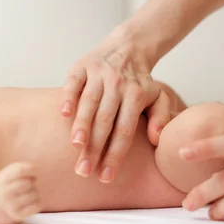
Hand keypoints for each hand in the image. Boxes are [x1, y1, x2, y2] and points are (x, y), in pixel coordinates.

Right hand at [0, 162, 40, 221]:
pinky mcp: (18, 215)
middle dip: (31, 182)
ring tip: (27, 194)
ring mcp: (10, 205)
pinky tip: (30, 202)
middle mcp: (4, 193)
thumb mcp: (12, 171)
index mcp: (3, 179)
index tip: (33, 171)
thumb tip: (35, 176)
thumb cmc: (11, 183)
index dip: (31, 169)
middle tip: (26, 185)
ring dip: (34, 192)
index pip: (20, 171)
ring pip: (34, 194)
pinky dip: (38, 203)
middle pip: (28, 183)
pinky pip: (37, 206)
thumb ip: (24, 168)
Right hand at [61, 25, 171, 182]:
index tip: (105, 177)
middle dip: (94, 148)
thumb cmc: (140, 81)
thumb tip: (156, 139)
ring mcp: (98, 74)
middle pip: (105, 121)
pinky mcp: (81, 66)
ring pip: (89, 102)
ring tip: (76, 146)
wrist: (127, 46)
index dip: (115, 155)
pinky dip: (68, 96)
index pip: (124, 131)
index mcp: (136, 95)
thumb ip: (160, 117)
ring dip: (81, 124)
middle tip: (84, 171)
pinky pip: (73, 82)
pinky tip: (63, 114)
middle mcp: (117, 85)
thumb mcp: (158, 96)